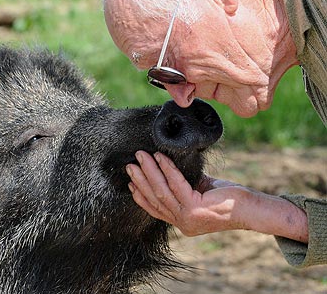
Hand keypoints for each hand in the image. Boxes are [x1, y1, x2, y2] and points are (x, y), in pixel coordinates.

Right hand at [126, 151, 308, 241]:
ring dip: (149, 172)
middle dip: (140, 181)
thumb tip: (168, 167)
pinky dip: (167, 169)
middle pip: (155, 200)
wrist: (250, 209)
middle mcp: (182, 223)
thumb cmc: (228, 198)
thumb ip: (184, 186)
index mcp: (182, 222)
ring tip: (141, 157)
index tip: (130, 183)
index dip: (141, 196)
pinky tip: (161, 158)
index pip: (155, 210)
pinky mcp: (195, 208)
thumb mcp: (200, 192)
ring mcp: (188, 217)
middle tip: (130, 165)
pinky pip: (176, 185)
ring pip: (162, 192)